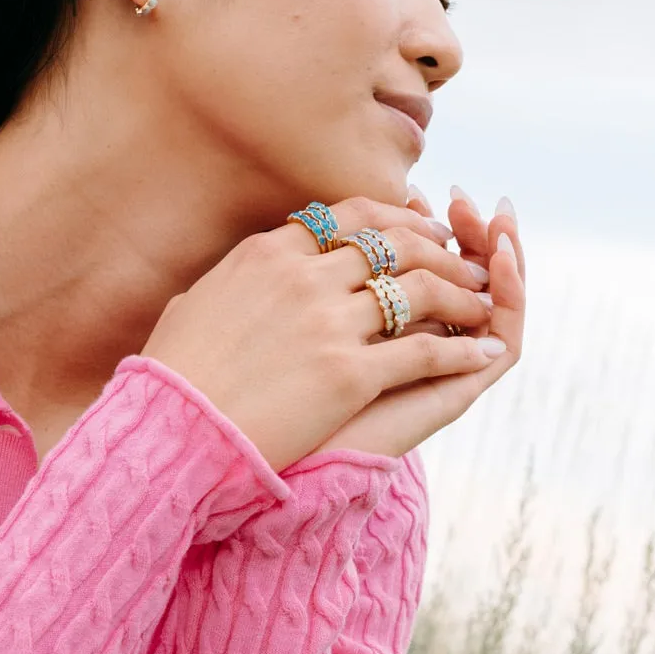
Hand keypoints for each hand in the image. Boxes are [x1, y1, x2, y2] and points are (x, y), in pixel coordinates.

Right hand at [140, 195, 504, 475]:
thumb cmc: (172, 380)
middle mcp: (302, 278)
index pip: (351, 216)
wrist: (170, 436)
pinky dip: (462, 349)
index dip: (397, 219)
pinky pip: (425, 350)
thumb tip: (246, 271)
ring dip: (463, 293)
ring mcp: (327, 325)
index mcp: (267, 254)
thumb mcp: (197, 306)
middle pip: (396, 244)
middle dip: (442, 251)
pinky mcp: (348, 374)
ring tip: (484, 305)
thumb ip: (235, 279)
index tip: (421, 230)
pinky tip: (482, 353)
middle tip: (467, 265)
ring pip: (422, 289)